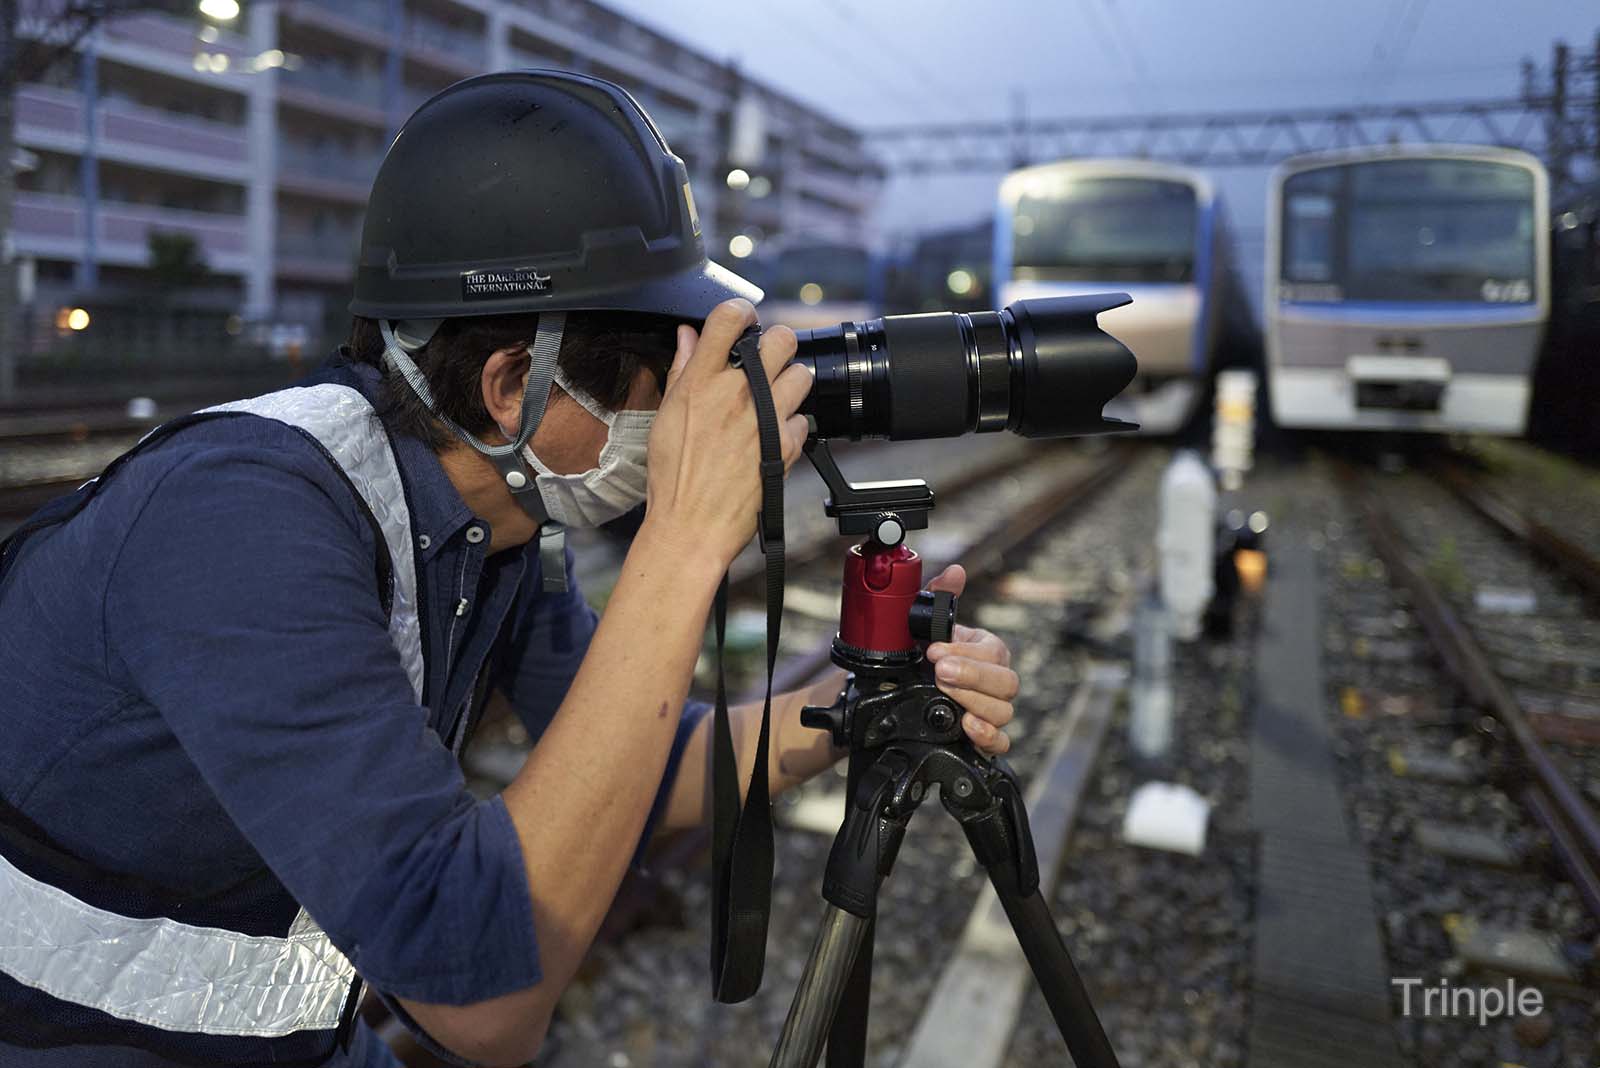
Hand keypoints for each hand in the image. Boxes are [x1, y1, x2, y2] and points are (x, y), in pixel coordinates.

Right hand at [643, 300, 811, 568]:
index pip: (729, 317)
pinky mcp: (785, 445)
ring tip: (774, 402)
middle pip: (782, 338)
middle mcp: (736, 393)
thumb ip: (684, 369)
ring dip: (790, 385)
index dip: (741, 311)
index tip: (744, 321)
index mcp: (701, 381)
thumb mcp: (667, 416)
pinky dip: (791, 427)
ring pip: (801, 375)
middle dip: (778, 346)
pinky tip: (772, 438)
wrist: (691, 526)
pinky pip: (803, 420)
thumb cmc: (673, 478)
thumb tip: (688, 336)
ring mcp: (764, 418)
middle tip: (768, 364)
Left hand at [922, 564, 1017, 755]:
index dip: (966, 652)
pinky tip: (967, 727)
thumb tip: (956, 571)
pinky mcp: (983, 736)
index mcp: (987, 650)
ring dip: (974, 703)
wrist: (899, 688)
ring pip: (1004, 711)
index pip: (994, 651)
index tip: (933, 650)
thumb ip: (939, 596)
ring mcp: (992, 709)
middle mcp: (995, 680)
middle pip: (1006, 682)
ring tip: (944, 695)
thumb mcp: (922, 622)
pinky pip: (1000, 741)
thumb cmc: (919, 653)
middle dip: (971, 676)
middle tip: (939, 672)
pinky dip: (987, 736)